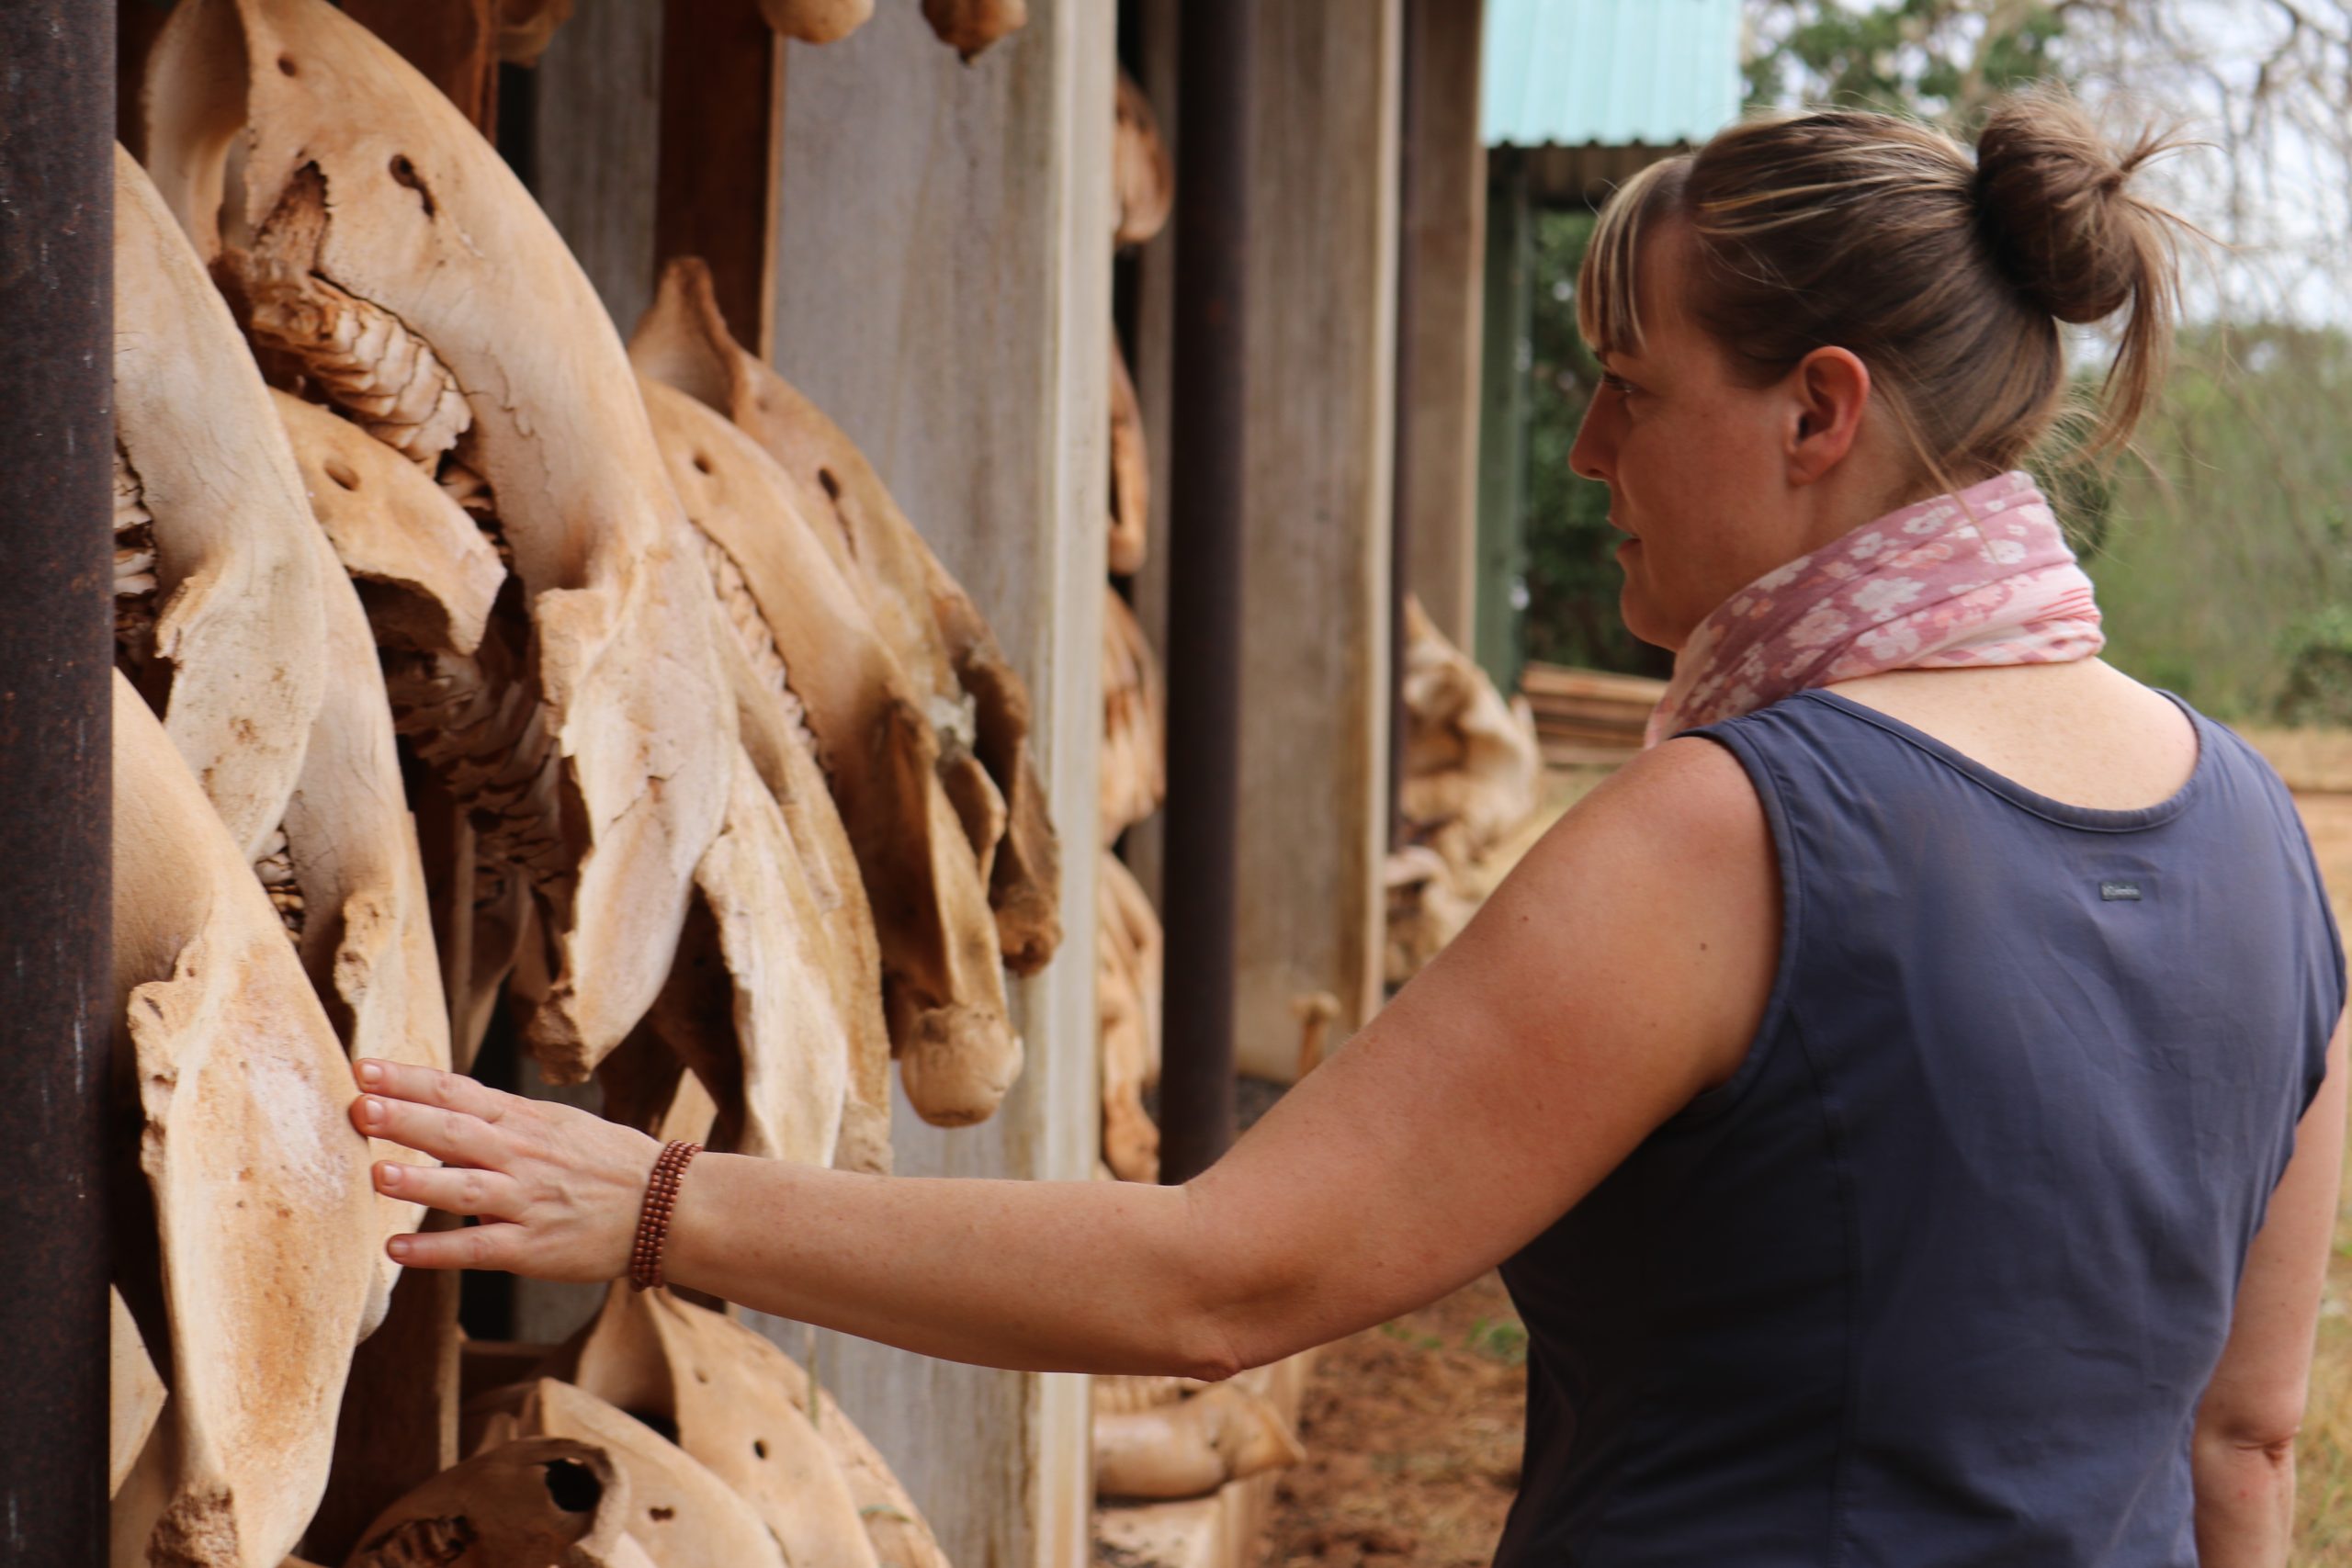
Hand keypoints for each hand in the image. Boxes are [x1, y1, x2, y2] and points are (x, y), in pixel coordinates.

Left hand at [350, 1058, 663, 1282]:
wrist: (669, 1205)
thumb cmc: (610, 1163)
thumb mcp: (559, 1124)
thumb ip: (504, 1121)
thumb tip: (448, 1115)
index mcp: (525, 1121)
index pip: (458, 1091)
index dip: (409, 1079)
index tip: (363, 1068)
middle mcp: (522, 1155)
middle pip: (456, 1131)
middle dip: (405, 1118)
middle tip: (358, 1106)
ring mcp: (528, 1200)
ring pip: (467, 1188)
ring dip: (421, 1181)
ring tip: (376, 1172)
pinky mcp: (533, 1246)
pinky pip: (479, 1248)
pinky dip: (437, 1250)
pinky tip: (397, 1250)